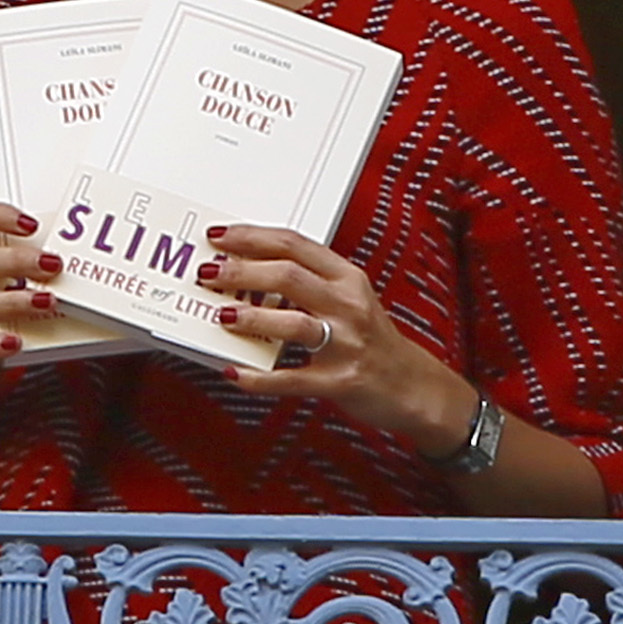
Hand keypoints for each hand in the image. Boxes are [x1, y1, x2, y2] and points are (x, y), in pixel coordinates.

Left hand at [203, 222, 477, 465]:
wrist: (413, 386)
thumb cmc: (374, 341)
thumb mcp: (350, 300)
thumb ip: (308, 283)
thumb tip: (247, 273)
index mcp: (347, 278)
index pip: (296, 245)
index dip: (253, 237)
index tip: (220, 237)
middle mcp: (349, 306)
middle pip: (289, 276)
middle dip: (242, 272)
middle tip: (209, 273)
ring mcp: (346, 344)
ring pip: (294, 324)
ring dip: (252, 319)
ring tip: (222, 317)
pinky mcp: (340, 381)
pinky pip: (293, 379)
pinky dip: (260, 378)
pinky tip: (235, 373)